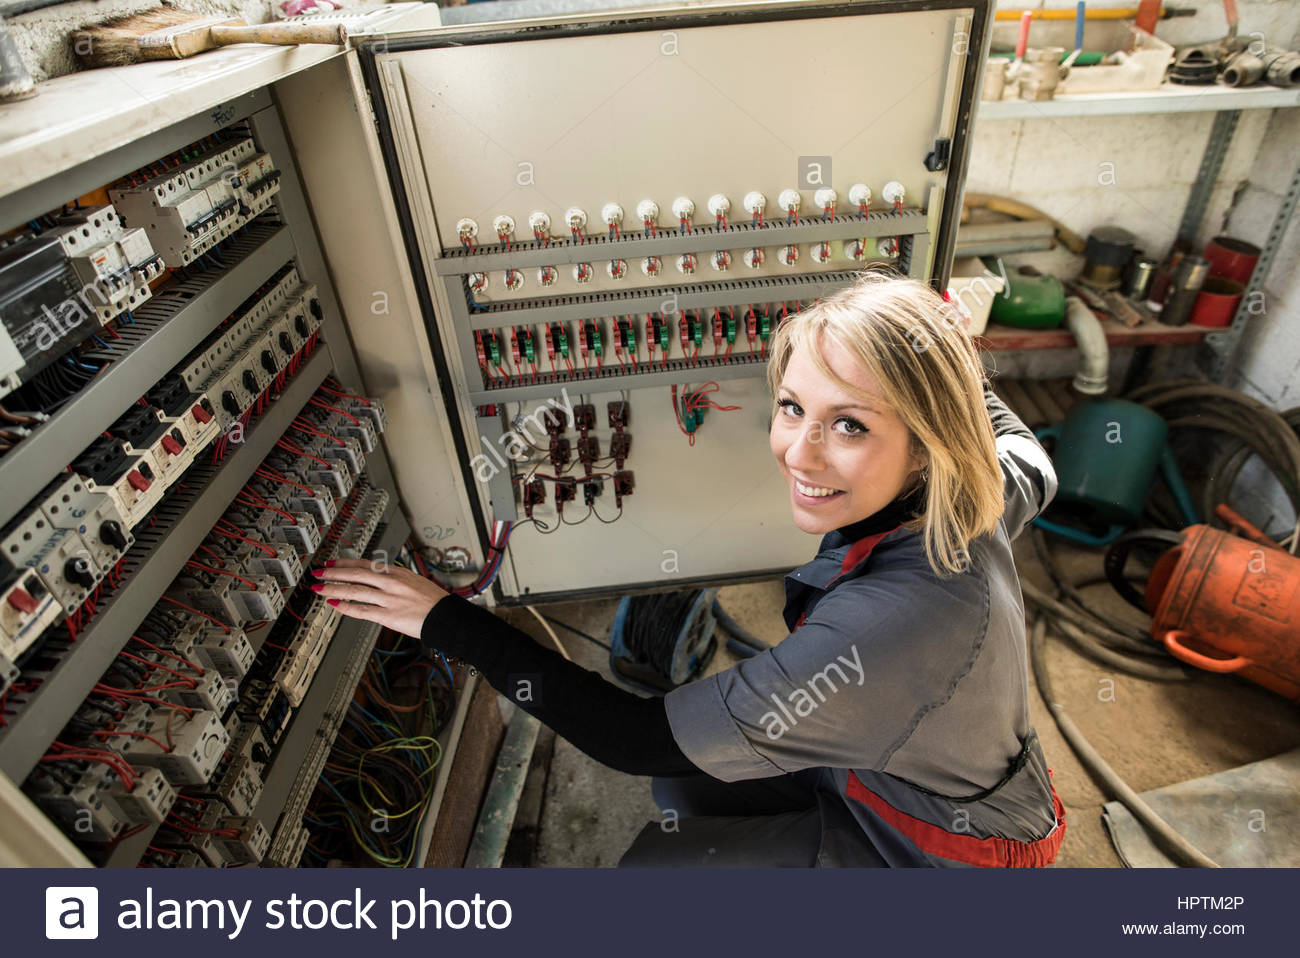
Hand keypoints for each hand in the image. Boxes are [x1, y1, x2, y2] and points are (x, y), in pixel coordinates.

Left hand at [310, 558, 448, 639]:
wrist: (446, 617)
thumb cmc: (433, 601)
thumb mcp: (414, 581)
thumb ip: (394, 579)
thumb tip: (377, 578)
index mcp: (397, 572)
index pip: (365, 563)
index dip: (345, 562)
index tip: (331, 562)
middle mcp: (391, 583)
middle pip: (356, 574)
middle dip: (333, 573)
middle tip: (318, 573)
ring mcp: (389, 599)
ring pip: (355, 591)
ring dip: (334, 589)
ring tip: (319, 589)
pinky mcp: (388, 615)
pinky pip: (362, 610)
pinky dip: (346, 608)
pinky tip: (335, 606)